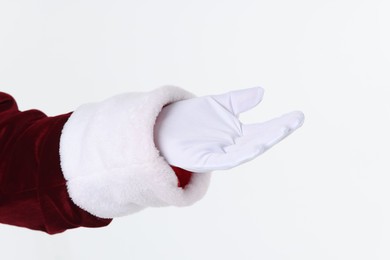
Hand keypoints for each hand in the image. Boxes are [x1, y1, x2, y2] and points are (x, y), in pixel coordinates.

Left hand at [154, 87, 303, 172]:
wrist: (163, 126)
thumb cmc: (191, 118)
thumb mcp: (219, 105)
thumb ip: (239, 101)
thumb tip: (261, 92)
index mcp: (237, 134)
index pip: (264, 129)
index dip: (281, 123)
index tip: (299, 115)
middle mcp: (232, 145)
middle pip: (259, 139)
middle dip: (277, 132)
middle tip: (295, 121)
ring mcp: (219, 154)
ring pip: (245, 151)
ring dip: (263, 142)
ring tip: (279, 132)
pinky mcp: (204, 160)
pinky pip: (224, 160)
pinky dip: (239, 155)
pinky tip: (254, 146)